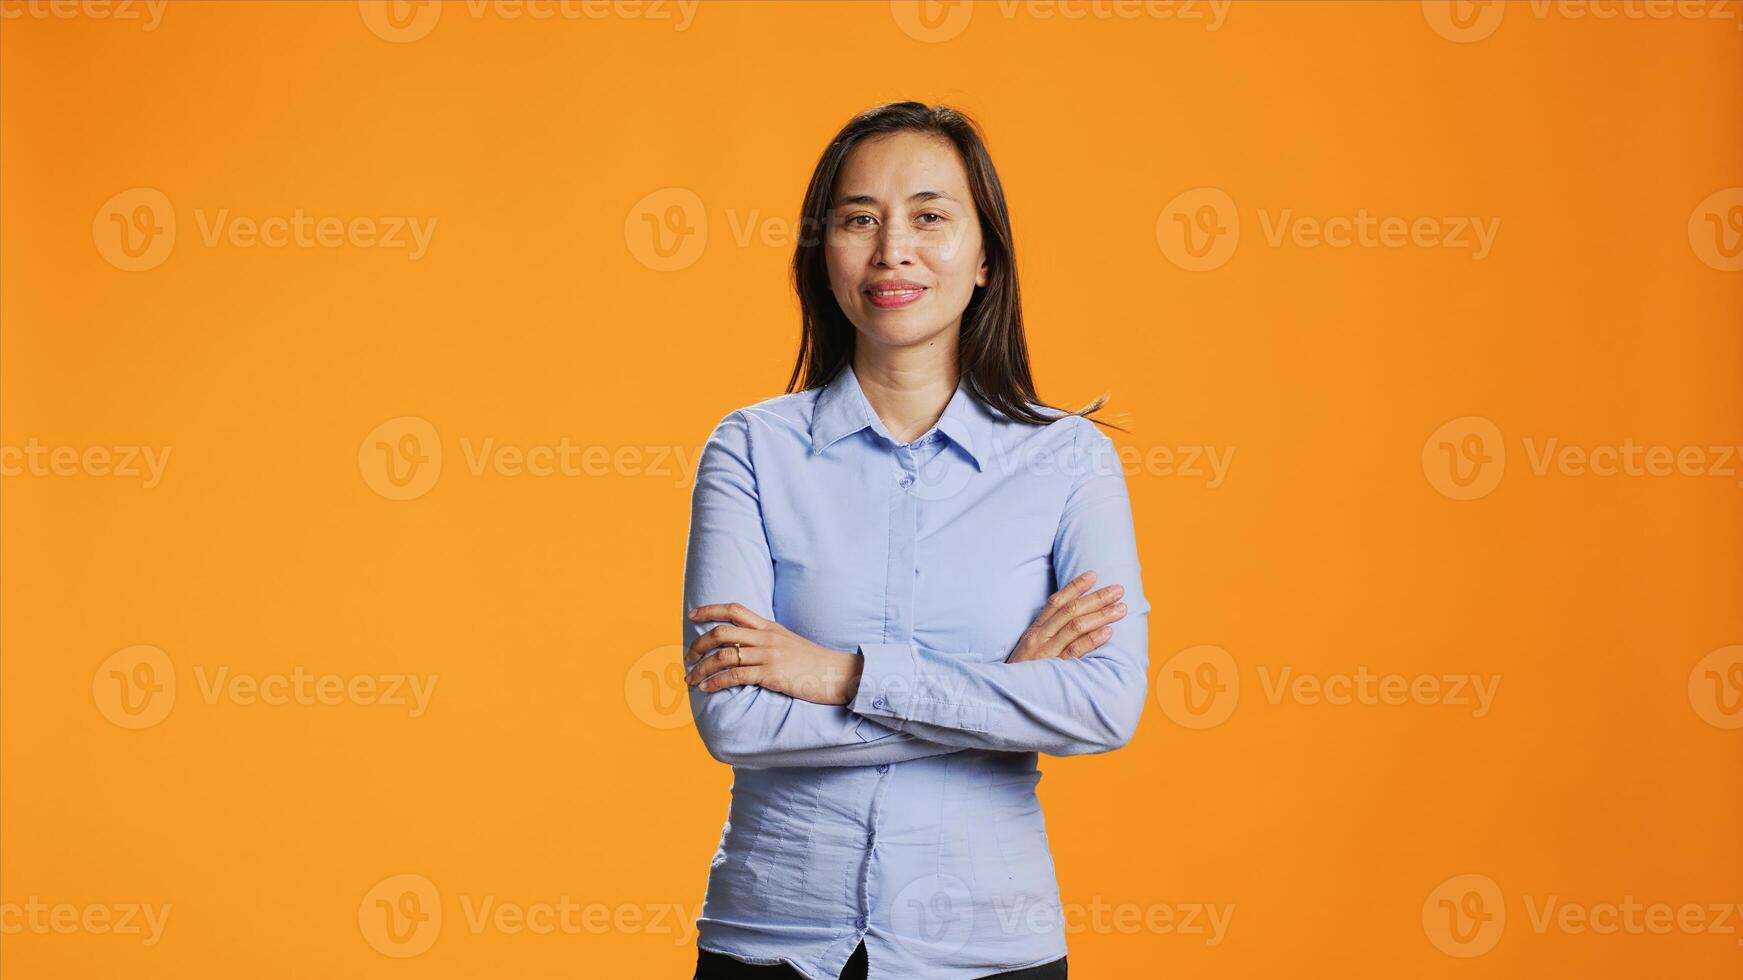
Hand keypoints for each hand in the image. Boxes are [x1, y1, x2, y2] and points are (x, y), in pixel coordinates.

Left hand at [684, 603, 861, 704]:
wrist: (839, 674)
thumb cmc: (814, 663)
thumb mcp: (789, 643)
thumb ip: (767, 640)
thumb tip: (745, 646)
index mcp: (769, 627)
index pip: (734, 609)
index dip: (709, 609)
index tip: (691, 614)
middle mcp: (767, 637)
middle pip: (722, 632)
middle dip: (698, 644)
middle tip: (687, 657)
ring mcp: (769, 655)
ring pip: (724, 655)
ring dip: (702, 668)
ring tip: (691, 679)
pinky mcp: (772, 674)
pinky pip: (736, 675)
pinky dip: (716, 682)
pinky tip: (706, 688)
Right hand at [1005, 570, 1127, 663]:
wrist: (1007, 696)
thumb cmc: (1023, 674)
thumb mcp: (1030, 650)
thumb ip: (1049, 636)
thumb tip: (1076, 622)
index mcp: (1035, 630)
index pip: (1056, 602)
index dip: (1075, 586)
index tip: (1093, 574)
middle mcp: (1040, 637)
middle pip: (1071, 611)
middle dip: (1097, 598)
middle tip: (1119, 590)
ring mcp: (1046, 652)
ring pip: (1076, 627)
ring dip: (1101, 615)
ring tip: (1121, 609)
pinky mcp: (1053, 669)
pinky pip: (1075, 651)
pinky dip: (1092, 640)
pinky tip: (1108, 632)